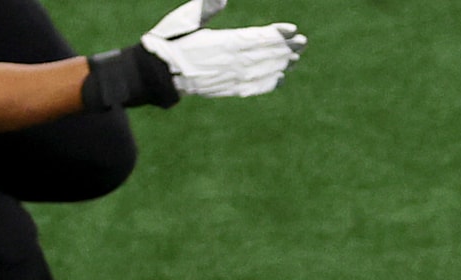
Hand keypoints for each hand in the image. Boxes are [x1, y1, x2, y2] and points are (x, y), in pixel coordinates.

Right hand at [143, 1, 304, 95]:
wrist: (157, 73)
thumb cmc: (169, 40)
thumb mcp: (185, 19)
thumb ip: (206, 7)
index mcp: (223, 43)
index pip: (257, 38)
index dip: (276, 34)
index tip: (292, 30)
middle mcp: (231, 63)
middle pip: (265, 54)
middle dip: (286, 47)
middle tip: (303, 43)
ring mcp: (230, 78)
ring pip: (262, 71)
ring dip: (280, 64)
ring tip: (295, 58)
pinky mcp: (226, 90)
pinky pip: (252, 88)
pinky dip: (267, 85)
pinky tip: (279, 80)